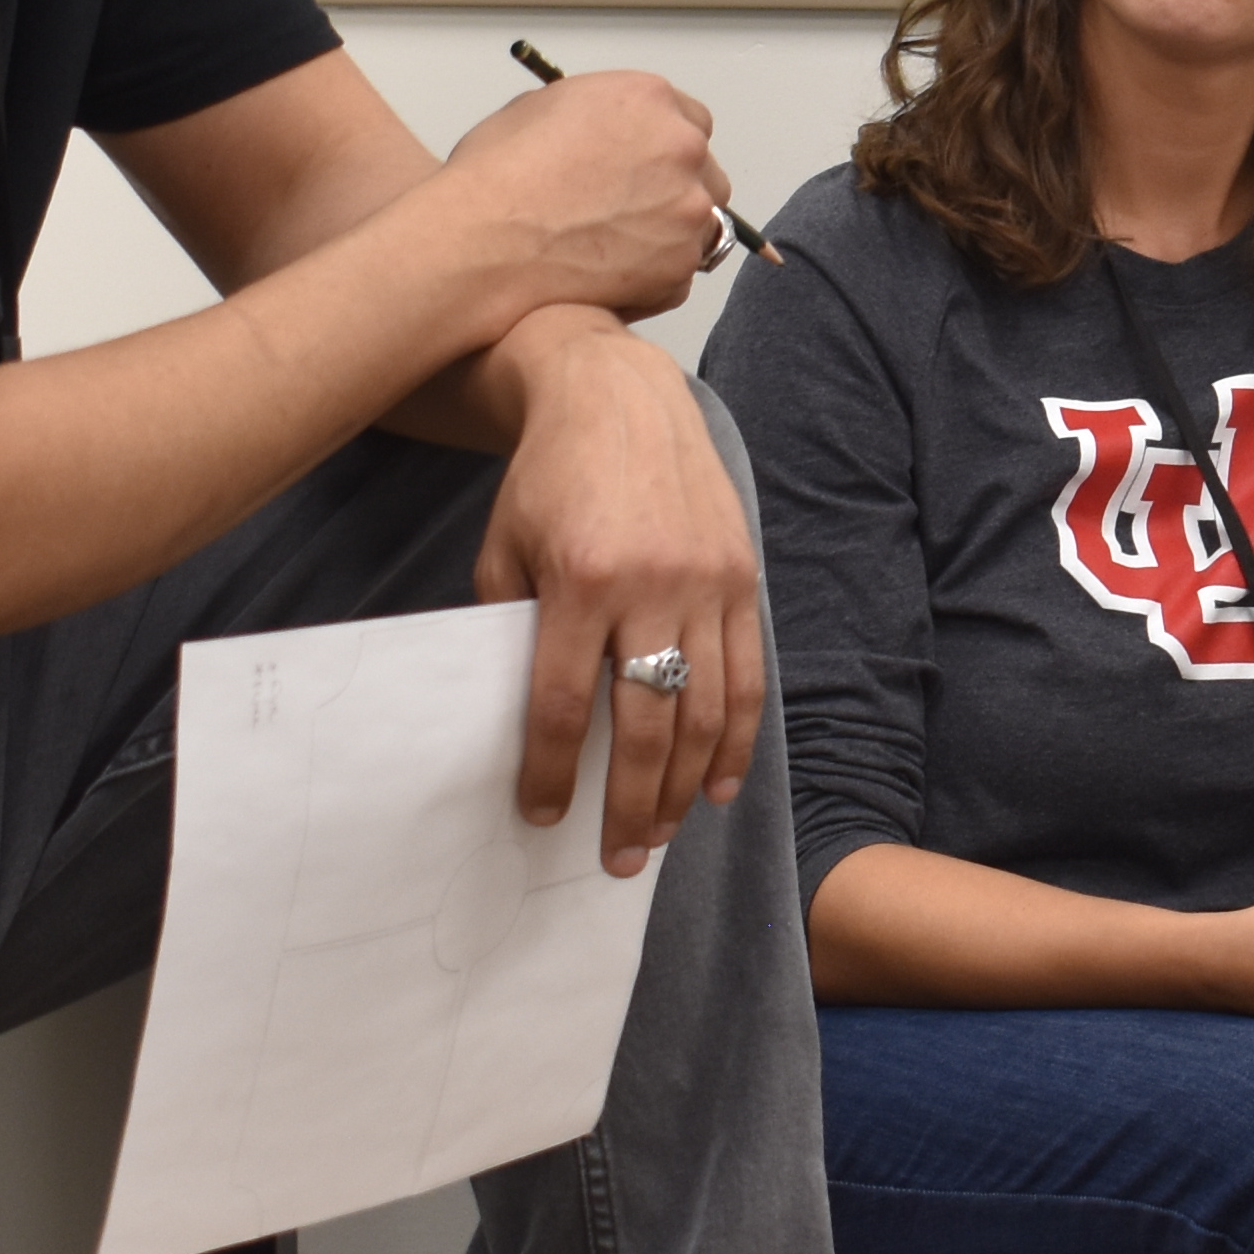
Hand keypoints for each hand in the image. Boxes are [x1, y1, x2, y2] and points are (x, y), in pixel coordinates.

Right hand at [432, 68, 737, 326]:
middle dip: (675, 188)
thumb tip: (598, 131)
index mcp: (647, 98)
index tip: (646, 167)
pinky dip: (656, 275)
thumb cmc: (494, 178)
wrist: (481, 242)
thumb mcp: (538, 108)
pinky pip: (684, 270)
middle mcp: (679, 147)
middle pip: (703, 169)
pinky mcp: (679, 264)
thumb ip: (591, 114)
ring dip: (672, 232)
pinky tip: (612, 275)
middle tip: (630, 211)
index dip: (663, 147)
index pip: (690, 120)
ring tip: (619, 247)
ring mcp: (687, 209)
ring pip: (702, 222)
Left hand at [465, 319, 762, 868]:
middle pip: (646, 726)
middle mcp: (652, 586)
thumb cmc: (547, 476)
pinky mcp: (743, 576)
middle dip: (632, 805)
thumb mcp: (505, 549)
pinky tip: (721, 786)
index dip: (555, 773)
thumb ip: (515, 630)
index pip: (566, 706)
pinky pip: (748, 676)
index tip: (545, 817)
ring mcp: (707, 582)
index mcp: (581, 582)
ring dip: (686, 788)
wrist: (617, 394)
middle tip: (619, 859)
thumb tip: (530, 718)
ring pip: (706, 712)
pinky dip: (737, 740)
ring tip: (664, 836)